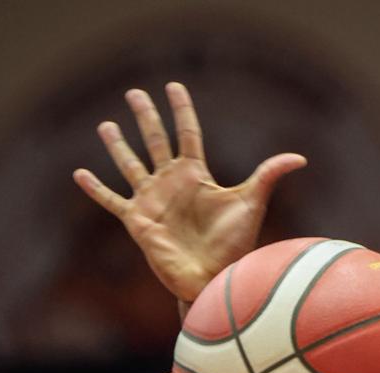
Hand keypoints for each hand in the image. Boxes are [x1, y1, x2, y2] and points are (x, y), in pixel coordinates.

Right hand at [73, 82, 306, 302]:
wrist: (212, 279)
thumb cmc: (233, 247)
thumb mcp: (251, 204)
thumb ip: (268, 175)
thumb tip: (300, 158)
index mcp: (196, 175)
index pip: (187, 133)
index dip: (181, 110)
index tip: (173, 87)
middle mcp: (172, 184)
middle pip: (155, 141)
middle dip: (146, 116)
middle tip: (134, 93)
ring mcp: (153, 201)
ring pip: (130, 165)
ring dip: (118, 145)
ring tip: (105, 125)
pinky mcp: (137, 222)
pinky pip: (111, 201)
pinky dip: (95, 189)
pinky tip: (79, 174)